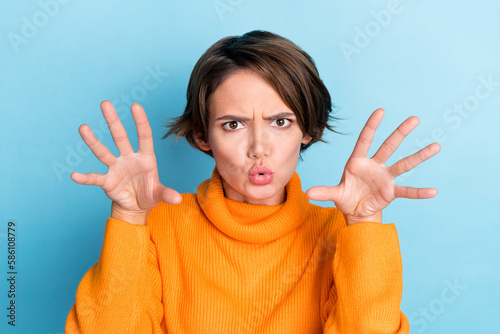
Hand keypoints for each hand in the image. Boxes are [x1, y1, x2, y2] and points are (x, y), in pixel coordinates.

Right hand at [71, 101, 181, 224]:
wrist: (136, 207)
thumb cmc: (149, 194)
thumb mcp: (159, 194)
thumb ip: (167, 194)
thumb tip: (177, 200)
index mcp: (146, 158)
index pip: (144, 136)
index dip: (140, 122)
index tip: (135, 105)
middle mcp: (129, 158)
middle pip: (120, 137)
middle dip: (113, 121)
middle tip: (105, 103)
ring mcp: (116, 168)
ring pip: (103, 152)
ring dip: (93, 141)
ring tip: (83, 128)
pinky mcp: (107, 181)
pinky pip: (94, 178)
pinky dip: (85, 178)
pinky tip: (74, 176)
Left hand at [306, 108, 439, 225]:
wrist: (356, 211)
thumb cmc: (346, 197)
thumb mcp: (335, 194)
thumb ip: (324, 192)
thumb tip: (308, 193)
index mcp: (357, 162)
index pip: (365, 140)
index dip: (372, 126)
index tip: (380, 111)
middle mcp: (374, 166)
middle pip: (388, 146)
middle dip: (400, 133)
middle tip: (414, 119)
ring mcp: (385, 177)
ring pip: (403, 164)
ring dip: (419, 156)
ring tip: (436, 146)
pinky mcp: (391, 191)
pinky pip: (407, 190)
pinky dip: (419, 192)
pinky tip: (433, 191)